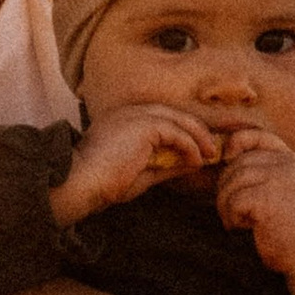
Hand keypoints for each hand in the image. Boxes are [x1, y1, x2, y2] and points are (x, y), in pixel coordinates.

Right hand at [45, 102, 218, 225]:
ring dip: (198, 137)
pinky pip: (176, 131)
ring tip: (210, 154)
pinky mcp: (144, 124)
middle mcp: (131, 111)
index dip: (185, 132)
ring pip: (178, 119)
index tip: (201, 149)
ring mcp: (136, 115)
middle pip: (174, 114)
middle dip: (197, 130)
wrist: (82, 182)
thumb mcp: (143, 173)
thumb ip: (168, 164)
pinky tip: (196, 160)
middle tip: (212, 149)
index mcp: (126, 120)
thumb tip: (193, 163)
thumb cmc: (104, 183)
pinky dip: (190, 145)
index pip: (163, 119)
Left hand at [213, 132, 294, 294]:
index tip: (227, 160)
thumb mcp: (284, 191)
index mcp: (292, 161)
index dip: (236, 143)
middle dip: (227, 188)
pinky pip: (233, 201)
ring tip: (238, 222)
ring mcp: (279, 180)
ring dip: (226, 205)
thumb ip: (265, 172)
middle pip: (237, 164)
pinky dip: (231, 217)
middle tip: (233, 212)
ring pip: (232, 182)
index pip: (258, 136)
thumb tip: (223, 156)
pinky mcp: (268, 199)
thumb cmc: (292, 229)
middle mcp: (288, 165)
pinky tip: (244, 228)